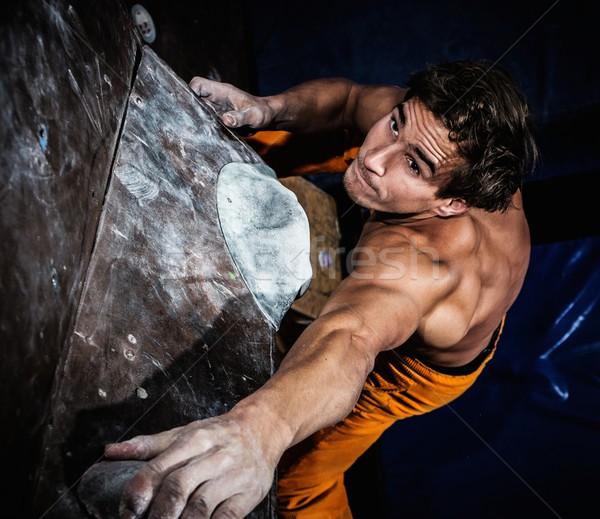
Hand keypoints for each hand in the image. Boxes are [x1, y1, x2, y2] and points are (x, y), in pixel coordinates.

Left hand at [104, 415, 275, 518]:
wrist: (262, 429)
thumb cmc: (218, 433)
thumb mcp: (185, 432)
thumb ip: (148, 445)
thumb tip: (110, 451)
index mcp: (194, 439)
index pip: (160, 466)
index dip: (139, 492)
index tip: (126, 513)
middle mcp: (213, 455)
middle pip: (179, 487)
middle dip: (158, 514)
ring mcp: (232, 475)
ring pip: (201, 506)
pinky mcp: (248, 494)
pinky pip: (226, 518)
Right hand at [189, 77, 274, 131]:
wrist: (267, 118)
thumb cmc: (262, 112)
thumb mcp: (253, 115)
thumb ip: (240, 117)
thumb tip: (226, 120)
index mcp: (221, 92)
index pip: (198, 85)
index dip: (189, 92)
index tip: (189, 107)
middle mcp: (215, 99)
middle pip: (193, 99)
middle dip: (189, 109)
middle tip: (189, 123)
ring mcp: (215, 109)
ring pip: (197, 111)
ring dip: (194, 120)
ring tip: (193, 131)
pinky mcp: (217, 119)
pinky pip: (205, 121)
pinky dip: (202, 127)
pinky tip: (201, 136)